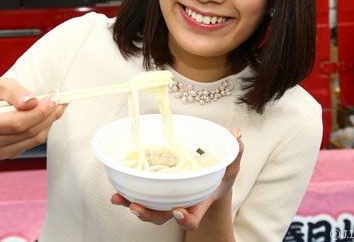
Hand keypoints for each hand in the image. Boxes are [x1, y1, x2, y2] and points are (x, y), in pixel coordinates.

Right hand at [0, 78, 66, 159]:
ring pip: (33, 138)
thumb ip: (16, 92)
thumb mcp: (0, 86)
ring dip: (49, 121)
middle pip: (27, 131)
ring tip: (56, 106)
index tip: (54, 97)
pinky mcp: (6, 154)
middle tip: (59, 100)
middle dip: (48, 114)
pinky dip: (43, 129)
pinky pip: (31, 143)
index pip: (17, 122)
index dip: (39, 111)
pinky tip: (46, 116)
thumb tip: (32, 102)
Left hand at [110, 128, 243, 230]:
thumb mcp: (230, 167)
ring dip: (131, 205)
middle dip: (148, 214)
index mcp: (198, 202)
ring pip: (148, 208)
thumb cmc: (219, 177)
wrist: (209, 184)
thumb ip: (234, 154)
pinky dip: (127, 193)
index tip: (179, 211)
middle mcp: (179, 205)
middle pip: (162, 217)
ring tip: (117, 199)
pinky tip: (116, 190)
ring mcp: (165, 200)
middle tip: (135, 207)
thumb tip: (237, 134)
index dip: (186, 218)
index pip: (192, 218)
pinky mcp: (155, 190)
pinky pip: (140, 194)